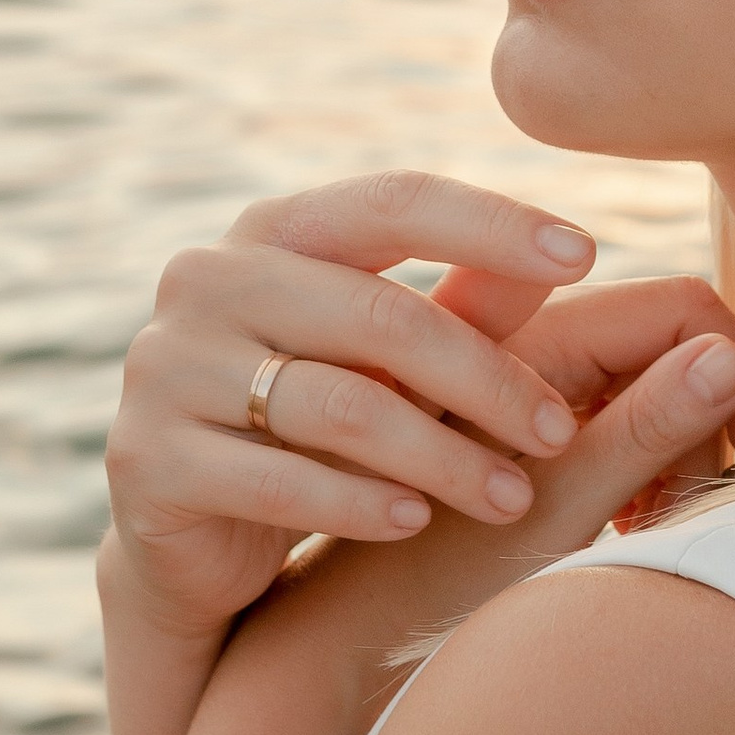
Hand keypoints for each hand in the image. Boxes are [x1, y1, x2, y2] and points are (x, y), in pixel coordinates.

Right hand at [104, 172, 734, 662]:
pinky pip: (277, 479)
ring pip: (337, 404)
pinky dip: (360, 503)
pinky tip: (418, 523)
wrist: (193, 533)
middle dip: (486, 376)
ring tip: (513, 499)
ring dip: (441, 457)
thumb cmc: (316, 426)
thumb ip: (467, 308)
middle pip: (379, 314)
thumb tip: (575, 258)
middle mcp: (206, 280)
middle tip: (560, 433)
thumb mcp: (392, 363)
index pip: (394, 201)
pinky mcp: (145, 459)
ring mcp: (165, 367)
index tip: (588, 255)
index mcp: (271, 231)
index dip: (493, 223)